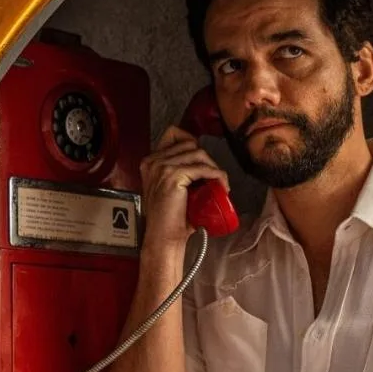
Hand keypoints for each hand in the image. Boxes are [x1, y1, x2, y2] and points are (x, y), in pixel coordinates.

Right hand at [138, 126, 230, 252]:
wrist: (164, 237)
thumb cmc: (171, 219)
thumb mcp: (171, 188)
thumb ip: (178, 172)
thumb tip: (204, 165)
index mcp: (150, 162)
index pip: (173, 133)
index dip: (192, 142)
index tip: (203, 160)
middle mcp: (153, 161)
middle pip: (189, 143)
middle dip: (207, 158)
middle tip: (214, 177)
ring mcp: (162, 167)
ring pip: (198, 153)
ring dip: (214, 167)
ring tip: (220, 184)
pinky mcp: (173, 176)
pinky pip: (202, 168)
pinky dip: (217, 176)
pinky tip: (222, 186)